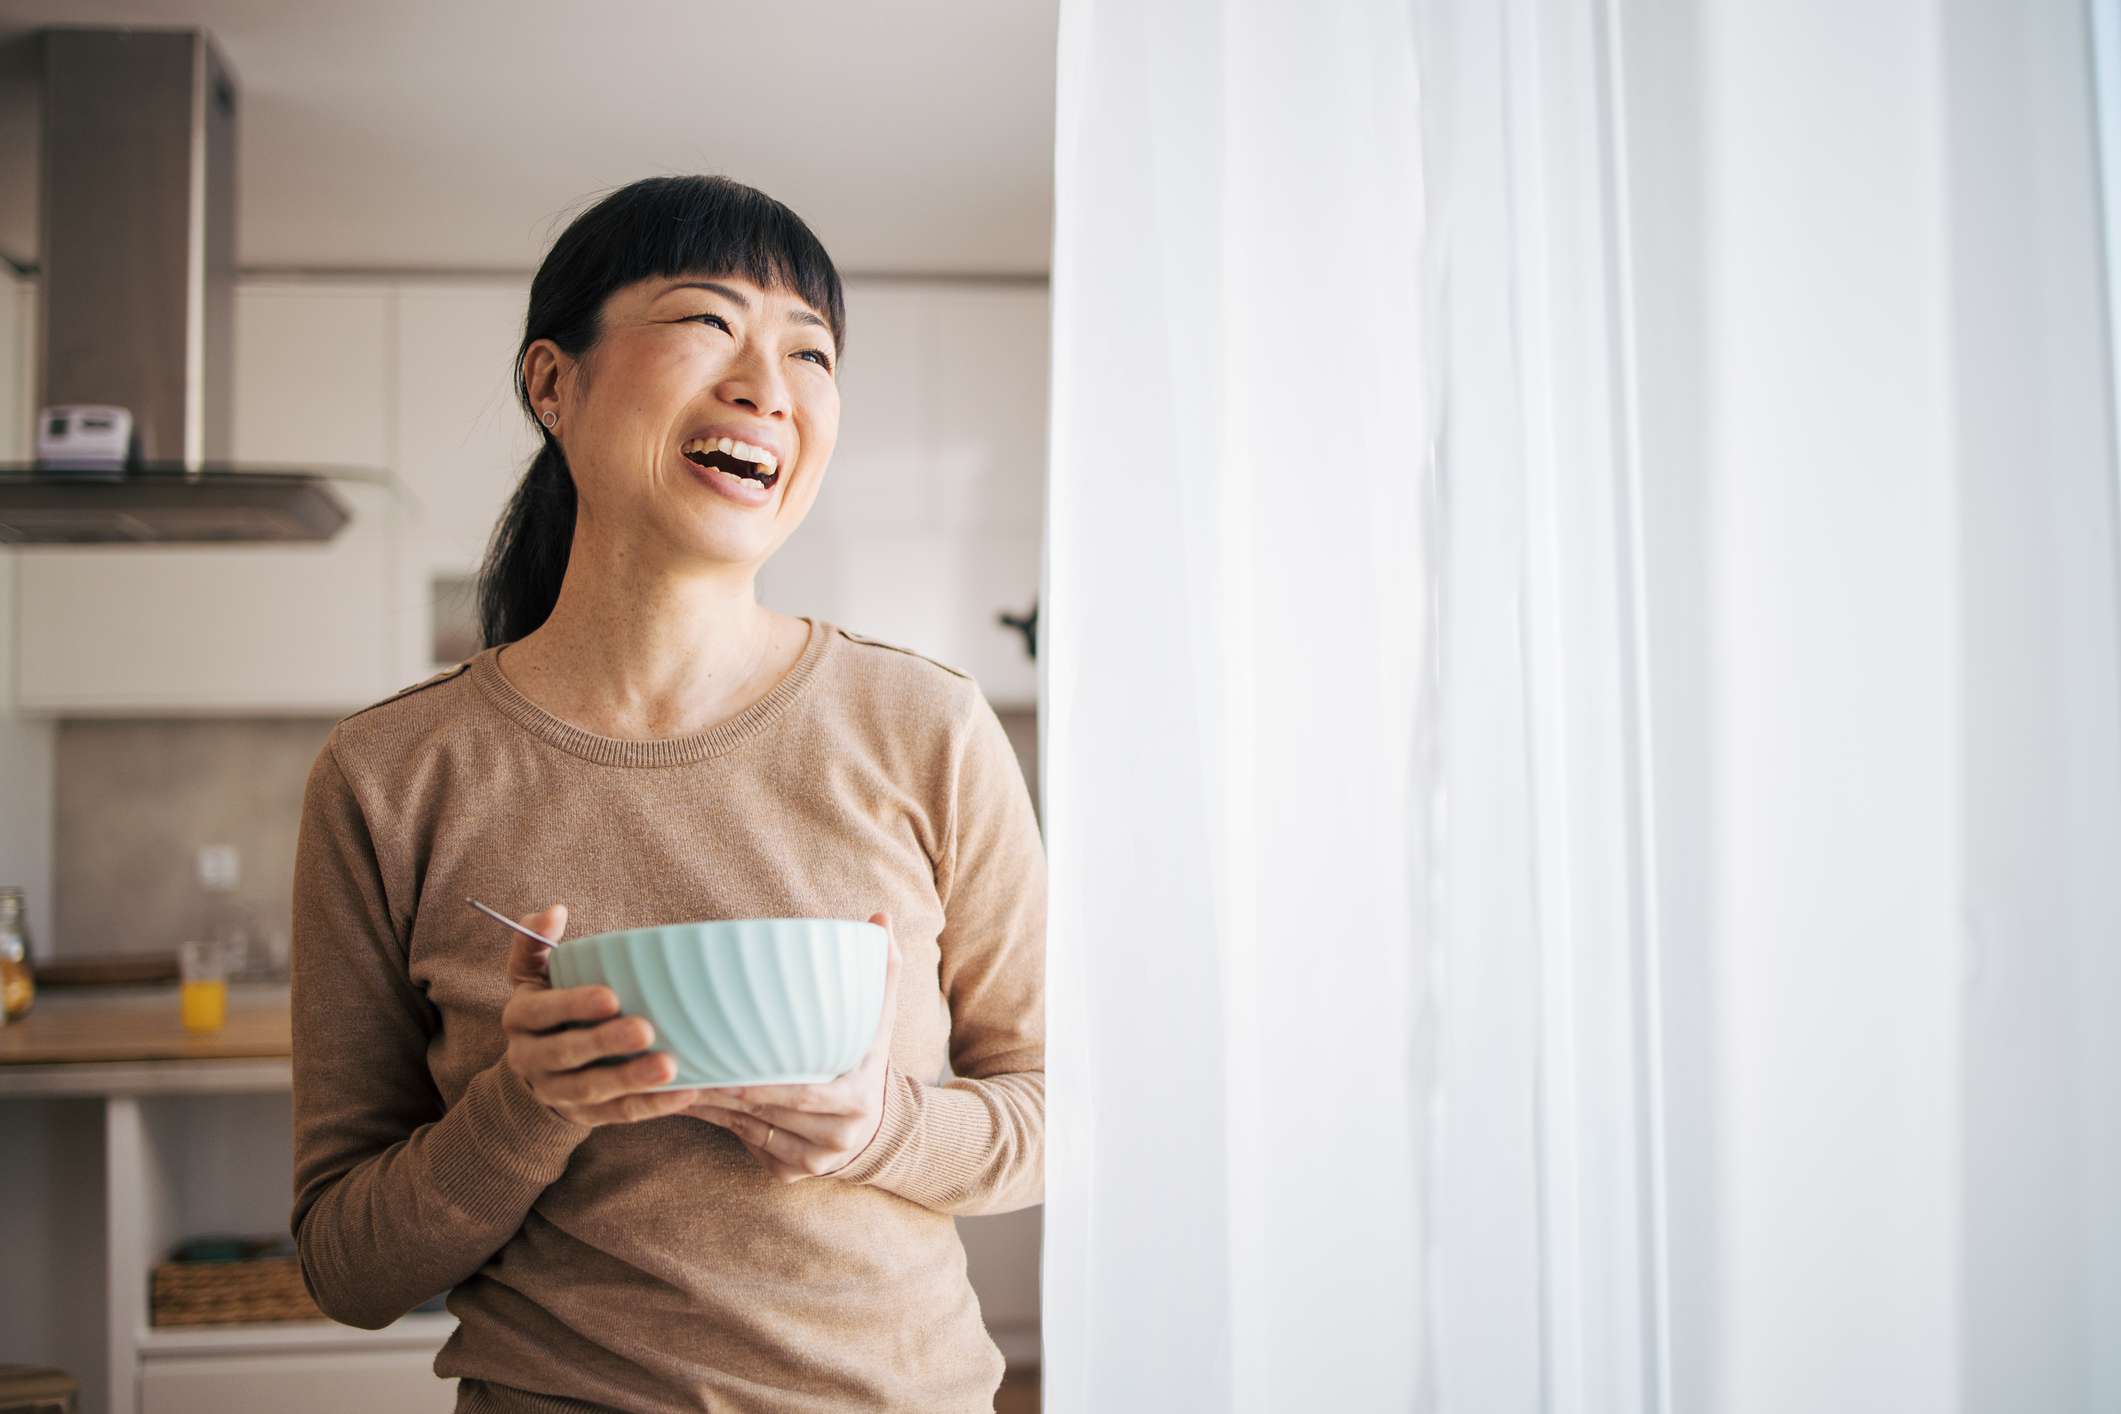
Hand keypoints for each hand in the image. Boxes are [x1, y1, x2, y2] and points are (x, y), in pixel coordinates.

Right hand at [497, 902, 707, 1126]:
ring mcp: (556, 1091)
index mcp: (520, 1018)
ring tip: (669, 1066)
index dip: (573, 1005)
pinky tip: (683, 1091)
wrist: (537, 1070)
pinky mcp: (584, 1116)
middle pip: (566, 1053)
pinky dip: (651, 1105)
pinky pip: (617, 1115)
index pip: (541, 1012)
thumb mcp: (532, 973)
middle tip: (646, 1030)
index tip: (611, 996)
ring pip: (592, 1090)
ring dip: (630, 1080)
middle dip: (605, 1043)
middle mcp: (530, 1058)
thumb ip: (537, 940)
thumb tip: (553, 911)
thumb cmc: (548, 1005)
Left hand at [682, 910, 902, 1181]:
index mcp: (859, 1094)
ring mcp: (816, 1160)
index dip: (763, 1086)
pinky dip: (723, 1126)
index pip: (805, 1093)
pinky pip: (750, 1146)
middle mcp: (840, 1134)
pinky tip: (696, 1105)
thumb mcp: (881, 1018)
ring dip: (714, 1110)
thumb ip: (881, 969)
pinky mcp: (794, 1174)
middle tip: (685, 1068)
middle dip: (724, 1093)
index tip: (725, 1069)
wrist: (882, 1124)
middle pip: (770, 1114)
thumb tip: (880, 916)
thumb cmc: (868, 1058)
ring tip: (678, 1082)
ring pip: (753, 1131)